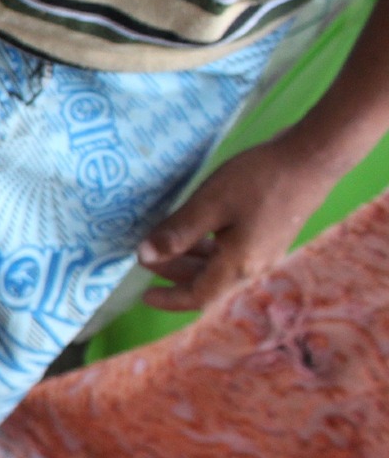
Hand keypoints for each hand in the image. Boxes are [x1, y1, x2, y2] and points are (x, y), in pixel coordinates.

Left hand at [135, 139, 337, 310]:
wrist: (312, 158)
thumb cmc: (259, 180)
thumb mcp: (209, 204)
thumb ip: (176, 233)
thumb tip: (144, 255)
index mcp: (238, 265)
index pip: (198, 297)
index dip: (169, 299)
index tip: (145, 294)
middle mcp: (254, 266)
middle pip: (207, 283)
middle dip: (175, 273)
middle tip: (148, 256)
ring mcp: (266, 252)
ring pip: (220, 268)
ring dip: (191, 260)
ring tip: (166, 242)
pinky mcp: (271, 236)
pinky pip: (233, 254)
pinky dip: (209, 249)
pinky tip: (198, 232)